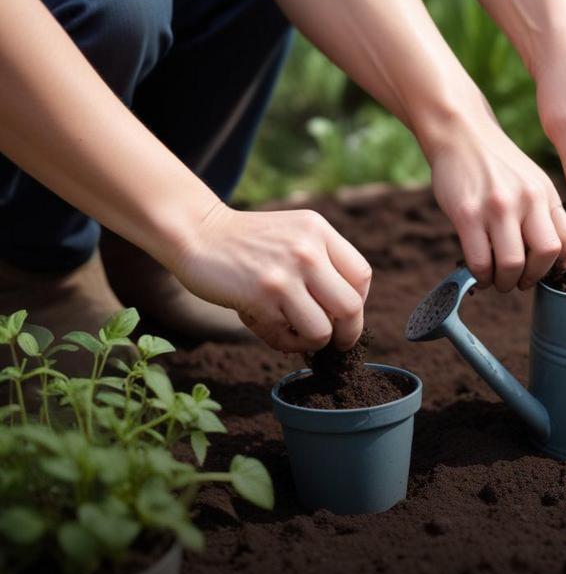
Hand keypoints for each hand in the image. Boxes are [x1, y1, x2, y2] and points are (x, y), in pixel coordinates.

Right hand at [169, 205, 371, 351]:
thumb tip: (348, 316)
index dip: (359, 302)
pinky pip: (287, 337)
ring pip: (322, 331)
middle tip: (336, 342)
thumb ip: (323, 262)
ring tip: (296, 334)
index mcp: (318, 231)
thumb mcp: (293, 234)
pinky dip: (283, 342)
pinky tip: (269, 327)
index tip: (345, 314)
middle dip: (347, 334)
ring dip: (312, 342)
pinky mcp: (261, 297)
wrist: (197, 233)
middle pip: (351, 308)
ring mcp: (284, 274)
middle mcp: (307, 250)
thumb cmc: (248, 243)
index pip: (361, 276)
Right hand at [425, 115, 565, 291]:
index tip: (546, 271)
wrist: (460, 132)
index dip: (560, 265)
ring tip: (497, 280)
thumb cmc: (495, 162)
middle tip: (519, 282)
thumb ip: (542, 210)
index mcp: (545, 193)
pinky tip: (480, 274)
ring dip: (505, 282)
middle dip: (532, 278)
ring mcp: (497, 207)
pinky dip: (481, 276)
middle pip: (545, 255)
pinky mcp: (467, 214)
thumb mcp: (531, 179)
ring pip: (511, 264)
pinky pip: (479, 260)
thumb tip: (550, 254)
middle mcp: (526, 199)